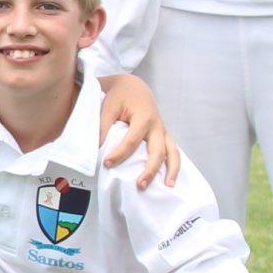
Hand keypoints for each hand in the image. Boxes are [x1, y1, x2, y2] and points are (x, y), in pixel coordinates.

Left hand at [98, 73, 180, 188]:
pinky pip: (173, 151)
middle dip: (150, 169)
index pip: (132, 140)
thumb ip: (103, 125)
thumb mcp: (108, 105)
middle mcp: (157, 125)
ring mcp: (163, 131)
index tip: (107, 164)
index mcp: (144, 117)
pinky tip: (171, 179)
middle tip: (140, 185)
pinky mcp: (164, 135)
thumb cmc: (119, 95)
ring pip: (172, 152)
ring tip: (167, 187)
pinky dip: (174, 165)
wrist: (133, 85)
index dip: (120, 154)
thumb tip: (98, 147)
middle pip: (158, 151)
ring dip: (171, 170)